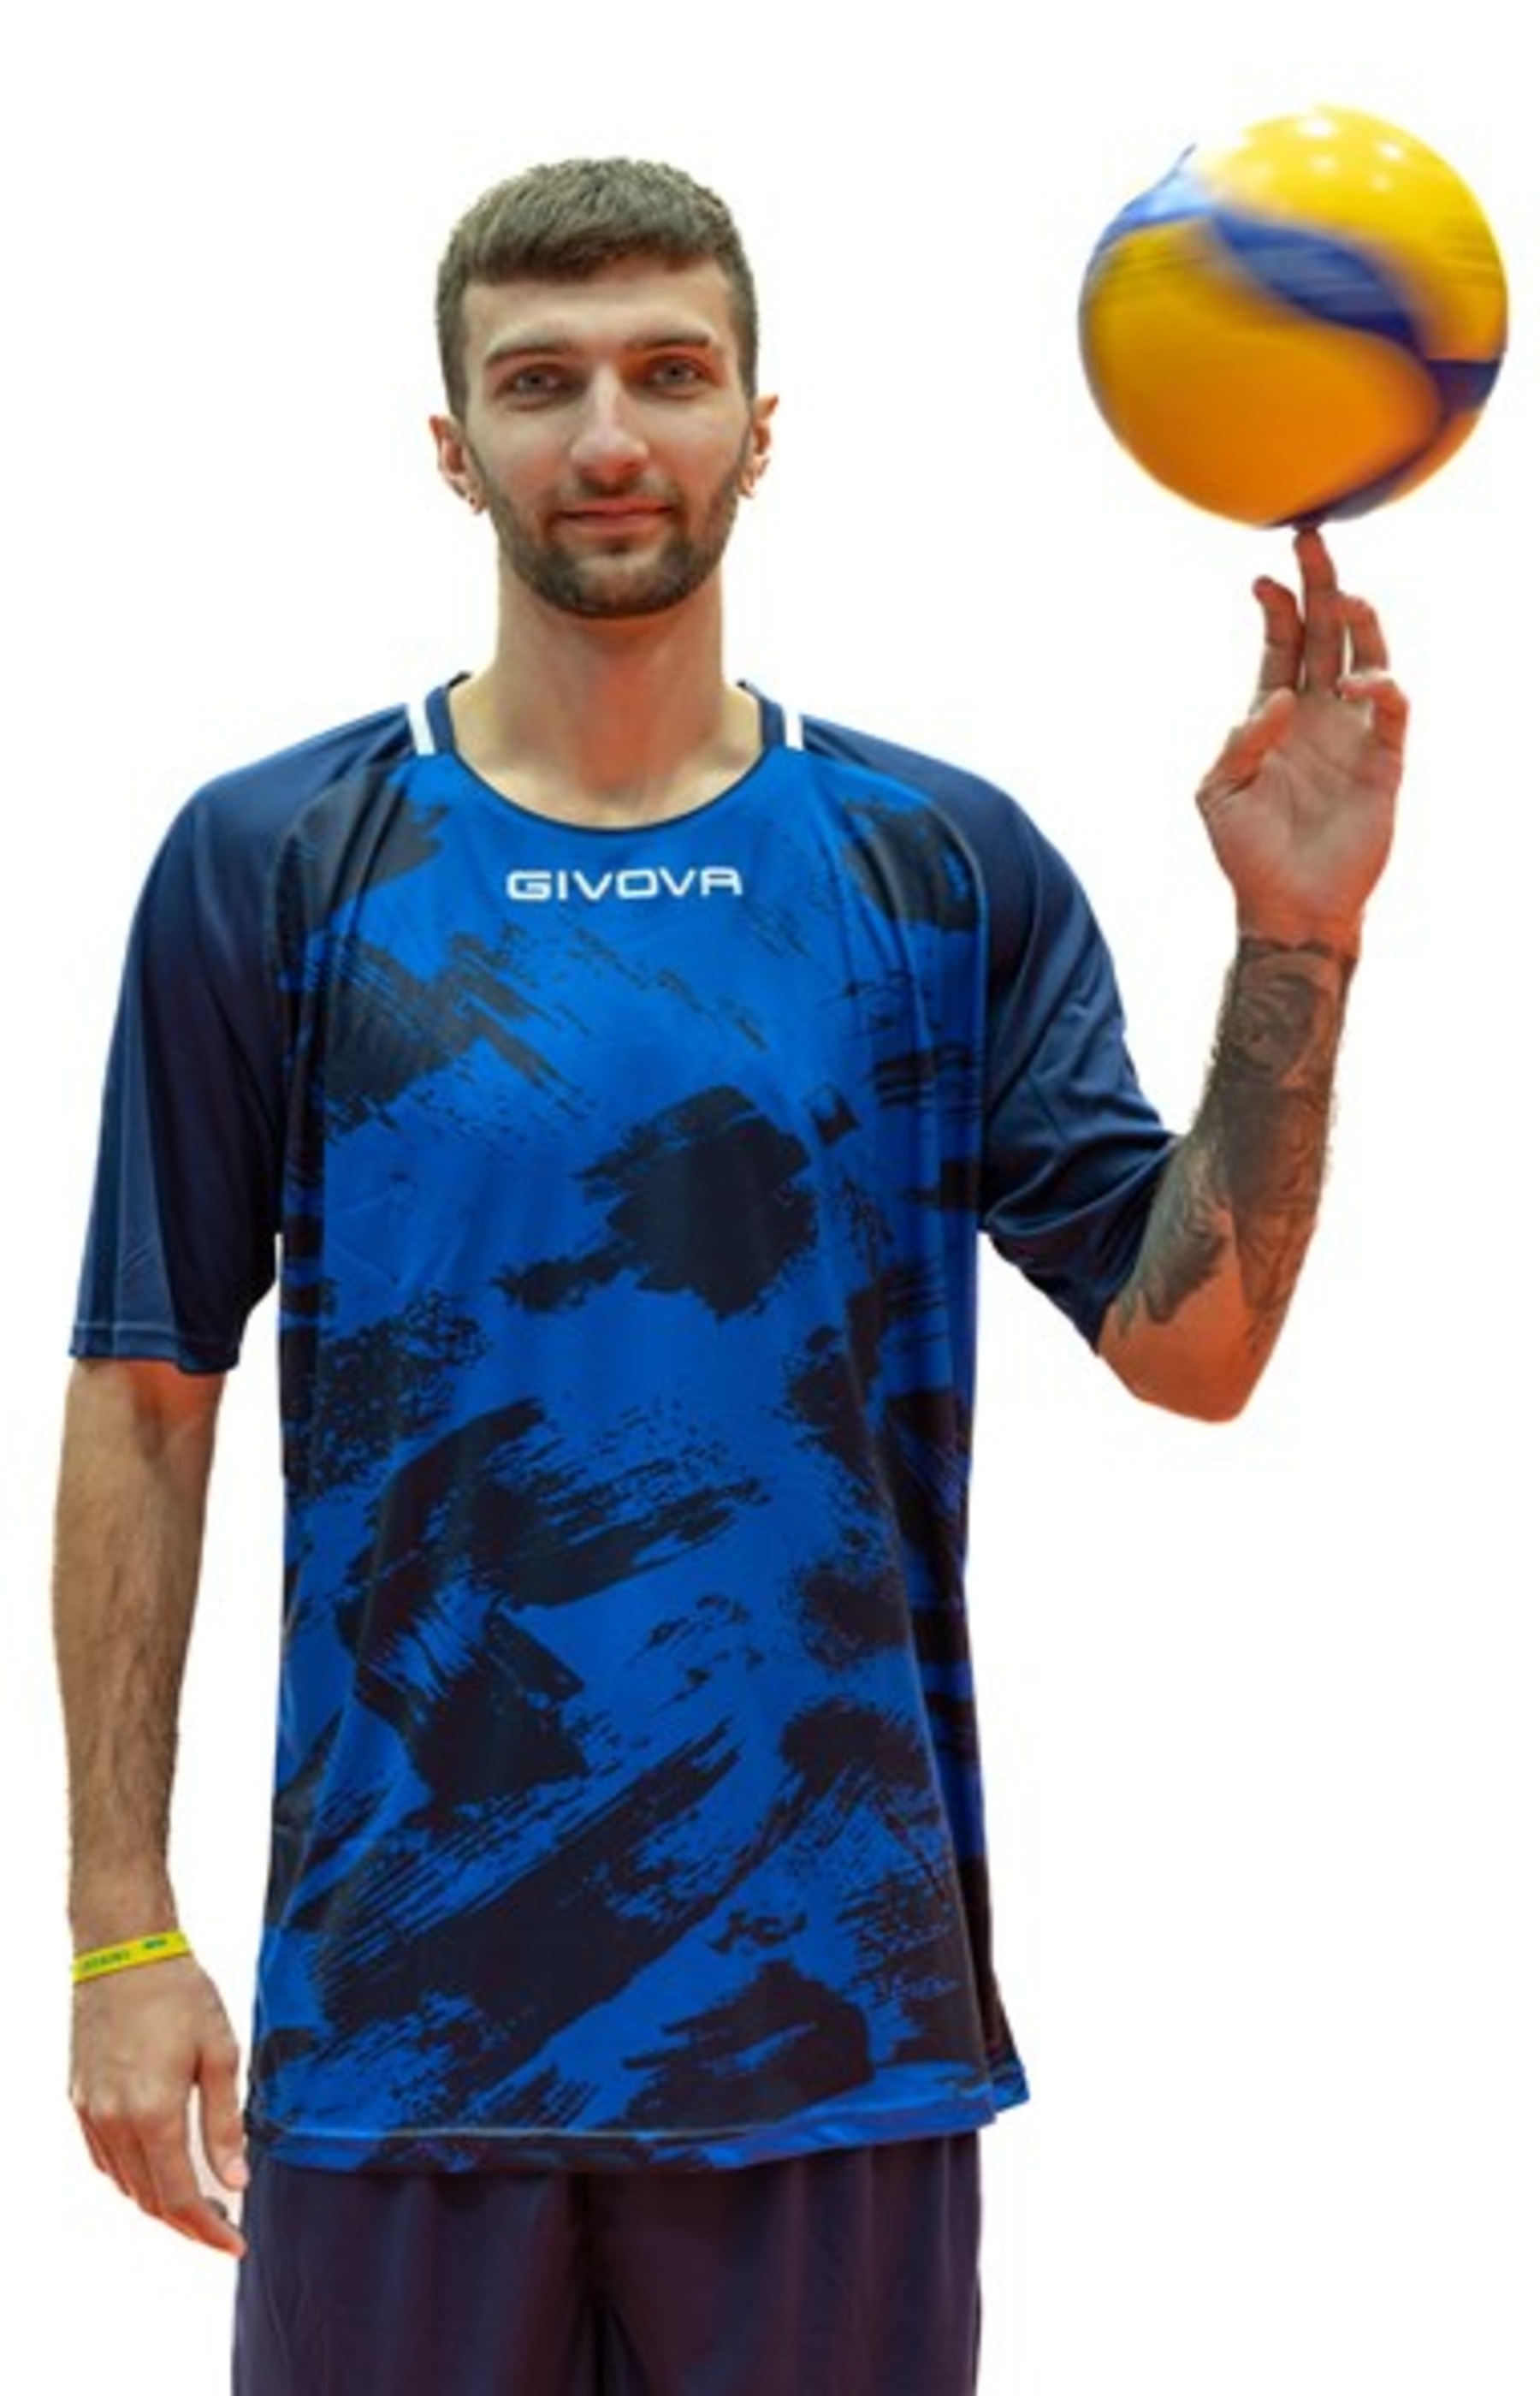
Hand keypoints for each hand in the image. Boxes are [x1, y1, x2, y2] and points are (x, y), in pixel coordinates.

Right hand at [70, 1956, 248, 2255]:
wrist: (123, 1951)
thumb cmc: (179, 1994)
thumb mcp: (219, 2054)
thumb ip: (225, 2123)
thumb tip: (236, 2180)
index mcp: (154, 2114)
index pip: (179, 2198)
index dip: (207, 2230)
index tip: (235, 2244)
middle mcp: (115, 2122)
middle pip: (150, 2199)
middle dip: (187, 2223)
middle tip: (223, 2225)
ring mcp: (92, 2113)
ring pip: (124, 2183)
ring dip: (159, 2200)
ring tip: (198, 2198)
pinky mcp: (80, 2099)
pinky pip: (105, 2158)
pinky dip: (132, 2175)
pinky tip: (159, 2165)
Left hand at [1196, 528, 1407, 953]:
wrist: (1286, 904)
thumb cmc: (1245, 852)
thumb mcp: (1218, 793)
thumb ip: (1238, 742)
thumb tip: (1277, 698)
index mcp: (1273, 716)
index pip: (1280, 645)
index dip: (1275, 609)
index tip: (1261, 579)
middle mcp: (1317, 713)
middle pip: (1325, 633)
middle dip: (1320, 586)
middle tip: (1311, 540)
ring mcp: (1352, 733)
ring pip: (1366, 656)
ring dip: (1359, 621)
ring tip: (1343, 597)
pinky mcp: (1384, 761)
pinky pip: (1392, 709)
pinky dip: (1381, 685)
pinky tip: (1356, 683)